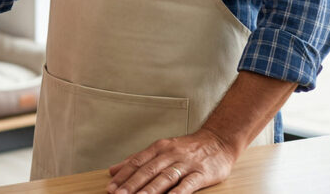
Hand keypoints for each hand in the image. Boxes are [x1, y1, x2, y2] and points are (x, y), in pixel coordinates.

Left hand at [105, 128, 236, 193]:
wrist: (218, 140)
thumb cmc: (188, 148)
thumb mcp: (161, 149)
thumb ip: (138, 160)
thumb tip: (114, 170)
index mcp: (158, 148)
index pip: (136, 162)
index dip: (123, 176)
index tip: (111, 188)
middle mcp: (170, 154)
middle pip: (148, 171)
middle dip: (131, 185)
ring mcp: (186, 163)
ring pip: (165, 177)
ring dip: (150, 190)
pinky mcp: (201, 173)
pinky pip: (188, 185)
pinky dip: (178, 193)